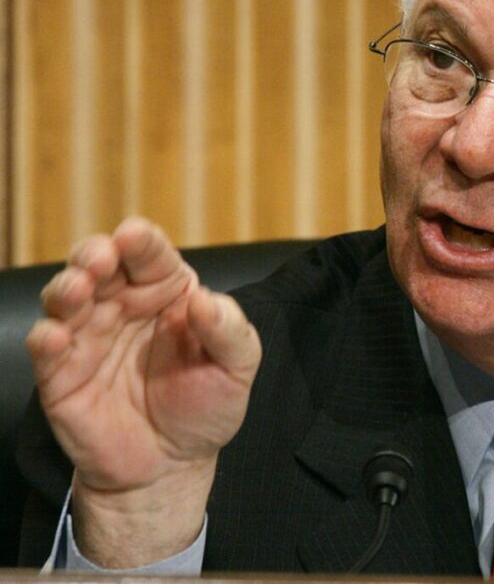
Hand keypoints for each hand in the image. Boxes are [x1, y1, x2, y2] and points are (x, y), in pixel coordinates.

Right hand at [25, 217, 261, 564]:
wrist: (173, 467)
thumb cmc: (207, 407)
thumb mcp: (237, 367)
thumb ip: (229, 330)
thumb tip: (203, 298)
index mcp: (167, 293)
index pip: (150, 255)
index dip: (140, 241)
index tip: (134, 236)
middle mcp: (123, 306)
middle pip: (99, 265)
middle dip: (94, 253)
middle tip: (99, 258)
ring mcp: (88, 338)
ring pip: (65, 298)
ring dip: (67, 287)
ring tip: (78, 288)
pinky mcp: (61, 376)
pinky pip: (45, 349)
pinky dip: (46, 338)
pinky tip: (55, 335)